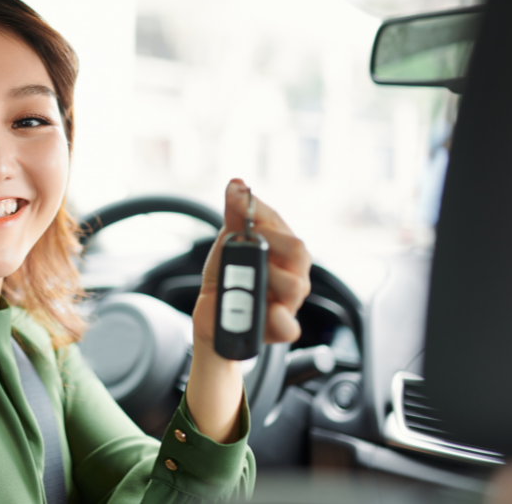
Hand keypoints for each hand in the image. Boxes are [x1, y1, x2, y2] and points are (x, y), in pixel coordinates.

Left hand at [192, 179, 310, 349]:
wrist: (213, 315)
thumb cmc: (228, 277)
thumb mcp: (228, 242)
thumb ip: (236, 214)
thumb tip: (237, 183)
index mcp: (284, 249)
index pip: (280, 223)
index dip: (258, 211)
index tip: (236, 201)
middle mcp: (294, 272)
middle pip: (297, 251)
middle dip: (268, 242)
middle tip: (243, 245)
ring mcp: (290, 301)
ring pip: (294, 285)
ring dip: (268, 277)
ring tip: (246, 278)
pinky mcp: (280, 328)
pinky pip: (289, 326)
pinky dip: (280, 319)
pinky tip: (270, 311)